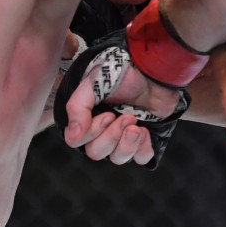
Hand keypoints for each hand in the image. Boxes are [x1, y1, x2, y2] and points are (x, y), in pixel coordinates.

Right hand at [64, 62, 181, 163]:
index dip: (92, 132)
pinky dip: (142, 148)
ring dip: (127, 144)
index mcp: (86, 116)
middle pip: (97, 152)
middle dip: (112, 136)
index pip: (77, 141)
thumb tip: (73, 136)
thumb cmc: (121, 71)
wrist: (152, 68)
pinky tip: (144, 131)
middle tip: (126, 117)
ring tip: (136, 124)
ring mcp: (123, 135)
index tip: (107, 114)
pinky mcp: (144, 138)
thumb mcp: (93, 83)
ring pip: (117, 158)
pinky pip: (141, 158)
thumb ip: (78, 107)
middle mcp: (103, 129)